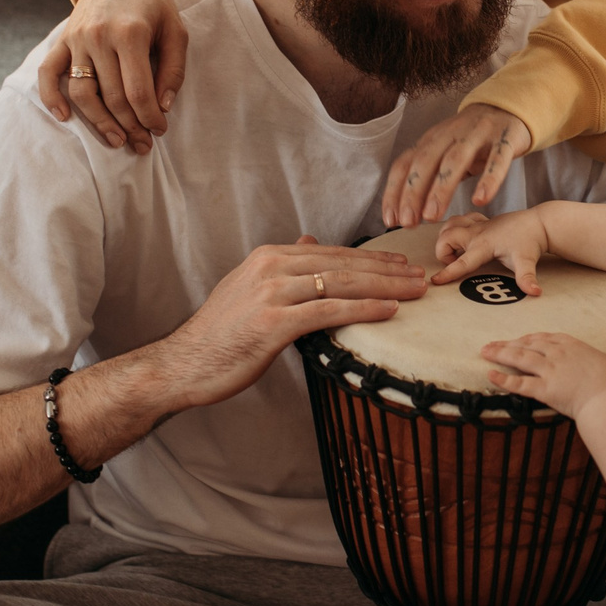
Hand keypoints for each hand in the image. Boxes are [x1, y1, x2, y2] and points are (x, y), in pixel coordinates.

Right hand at [40, 0, 188, 152]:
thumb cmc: (154, 3)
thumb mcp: (176, 31)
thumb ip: (173, 70)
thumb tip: (162, 107)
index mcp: (130, 33)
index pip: (137, 92)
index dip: (149, 118)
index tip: (159, 130)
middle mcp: (99, 37)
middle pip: (112, 97)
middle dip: (130, 126)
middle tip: (142, 144)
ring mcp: (76, 38)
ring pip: (83, 92)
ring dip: (99, 122)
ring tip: (116, 139)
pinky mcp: (62, 39)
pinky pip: (48, 72)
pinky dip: (51, 97)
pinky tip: (64, 117)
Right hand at [154, 237, 424, 410]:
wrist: (184, 364)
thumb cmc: (221, 334)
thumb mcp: (250, 289)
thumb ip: (282, 267)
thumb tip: (311, 241)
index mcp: (268, 257)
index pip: (332, 253)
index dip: (371, 259)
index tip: (402, 265)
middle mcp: (271, 268)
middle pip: (343, 264)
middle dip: (387, 270)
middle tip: (422, 276)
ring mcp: (272, 294)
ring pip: (341, 284)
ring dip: (385, 288)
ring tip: (416, 292)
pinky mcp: (273, 323)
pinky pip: (329, 312)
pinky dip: (363, 310)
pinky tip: (389, 312)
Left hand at [383, 104, 532, 228]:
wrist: (507, 107)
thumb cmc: (471, 139)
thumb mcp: (445, 153)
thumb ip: (429, 179)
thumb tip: (407, 214)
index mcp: (431, 140)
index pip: (405, 164)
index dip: (394, 192)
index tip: (391, 220)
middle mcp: (450, 134)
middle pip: (426, 162)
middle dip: (413, 193)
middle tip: (408, 222)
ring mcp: (478, 134)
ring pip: (455, 160)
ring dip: (441, 189)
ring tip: (432, 216)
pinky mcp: (505, 138)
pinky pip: (497, 160)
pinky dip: (488, 180)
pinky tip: (480, 199)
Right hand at [433, 208, 549, 292]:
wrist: (540, 222)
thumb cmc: (531, 242)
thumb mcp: (527, 262)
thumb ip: (527, 278)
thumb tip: (534, 292)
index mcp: (484, 245)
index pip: (462, 262)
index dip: (447, 272)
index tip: (435, 281)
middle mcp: (477, 233)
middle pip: (446, 237)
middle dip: (442, 252)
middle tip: (456, 263)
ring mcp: (479, 225)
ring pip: (450, 224)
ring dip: (447, 236)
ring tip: (457, 250)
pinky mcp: (482, 221)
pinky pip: (461, 219)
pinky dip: (457, 227)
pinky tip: (467, 238)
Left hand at [480, 332, 605, 416]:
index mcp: (571, 345)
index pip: (544, 338)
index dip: (529, 338)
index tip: (519, 340)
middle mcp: (557, 353)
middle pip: (527, 345)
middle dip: (508, 344)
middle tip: (491, 344)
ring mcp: (549, 370)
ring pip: (519, 358)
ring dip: (499, 354)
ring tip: (484, 352)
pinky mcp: (543, 389)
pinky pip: (519, 383)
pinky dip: (503, 379)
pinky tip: (490, 375)